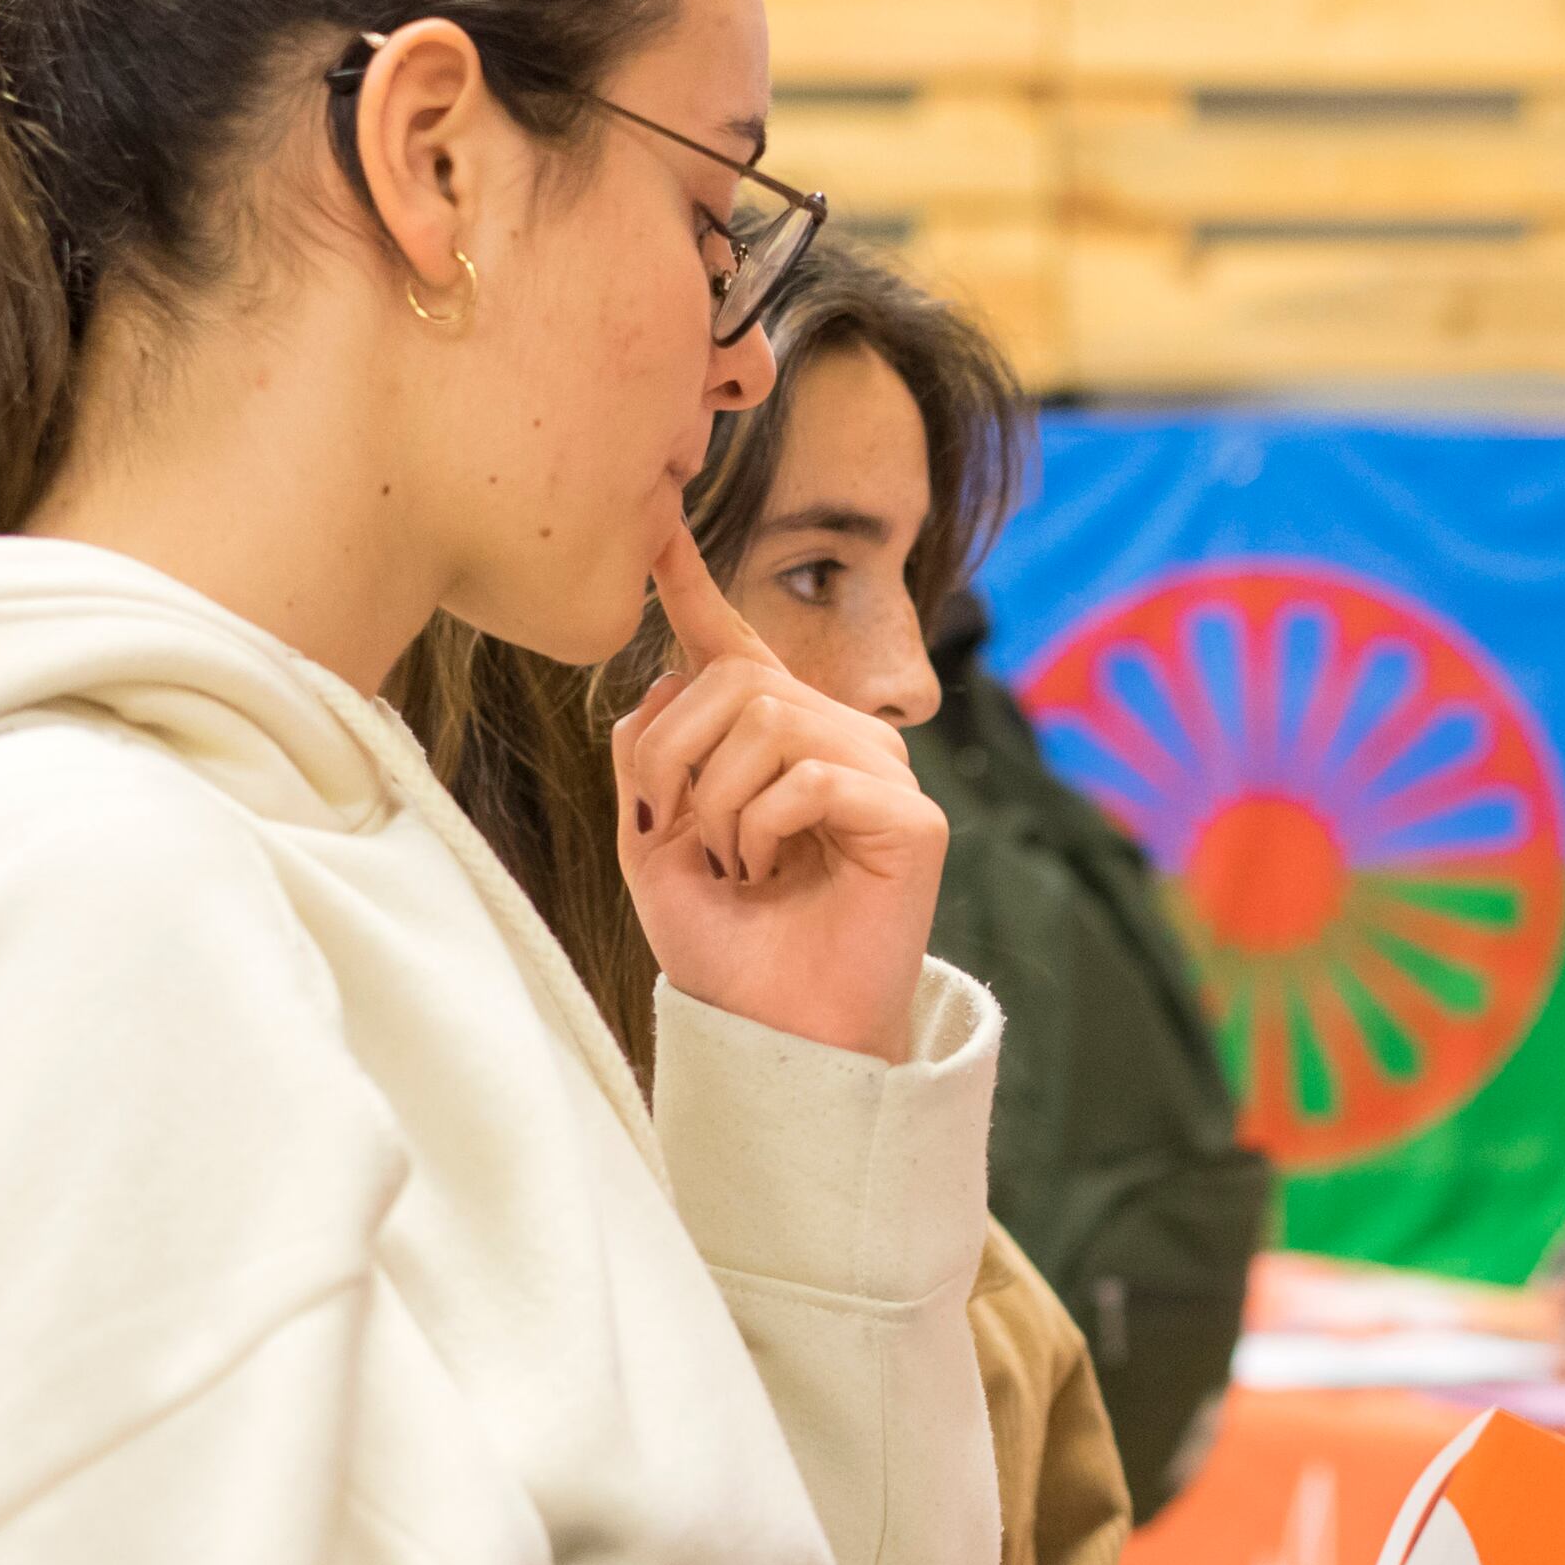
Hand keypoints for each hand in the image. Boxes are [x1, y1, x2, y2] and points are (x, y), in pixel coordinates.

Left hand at [610, 518, 944, 1060]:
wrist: (773, 1033)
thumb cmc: (725, 948)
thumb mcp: (655, 842)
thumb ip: (649, 755)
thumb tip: (667, 675)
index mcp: (781, 741)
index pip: (738, 648)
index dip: (695, 588)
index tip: (655, 530)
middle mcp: (840, 741)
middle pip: (737, 680)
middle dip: (677, 757)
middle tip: (682, 838)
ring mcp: (883, 774)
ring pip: (769, 720)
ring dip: (722, 803)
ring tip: (736, 865)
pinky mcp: (915, 818)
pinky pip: (810, 776)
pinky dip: (766, 827)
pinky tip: (773, 871)